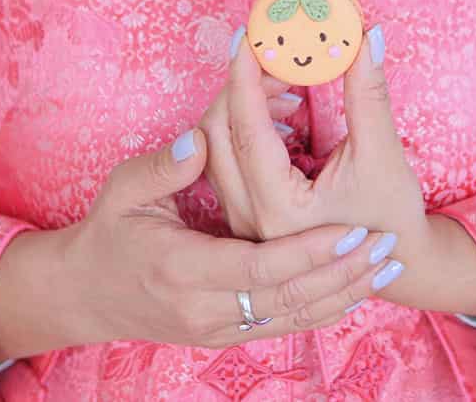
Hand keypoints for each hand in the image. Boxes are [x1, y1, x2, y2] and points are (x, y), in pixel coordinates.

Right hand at [0, 127, 407, 360]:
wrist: (86, 295)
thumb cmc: (108, 234)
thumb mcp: (122, 192)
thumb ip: (162, 168)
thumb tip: (199, 140)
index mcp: (181, 268)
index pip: (258, 267)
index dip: (308, 254)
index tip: (350, 230)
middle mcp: (204, 309)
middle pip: (289, 299)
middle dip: (343, 274)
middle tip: (388, 246)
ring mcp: (217, 329)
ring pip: (295, 319)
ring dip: (346, 293)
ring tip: (389, 265)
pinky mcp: (226, 336)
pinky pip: (286, 327)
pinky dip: (326, 309)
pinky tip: (360, 287)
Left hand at [199, 26, 475, 319]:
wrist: (396, 266)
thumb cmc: (392, 218)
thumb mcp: (383, 155)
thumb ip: (368, 95)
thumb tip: (366, 37)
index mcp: (279, 210)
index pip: (247, 129)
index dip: (246, 76)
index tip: (250, 35)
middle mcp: (250, 220)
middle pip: (218, 135)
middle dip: (241, 86)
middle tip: (274, 54)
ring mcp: (243, 221)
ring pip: (216, 149)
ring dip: (241, 108)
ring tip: (287, 84)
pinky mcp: (246, 216)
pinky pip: (226, 163)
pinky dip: (244, 130)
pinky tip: (282, 116)